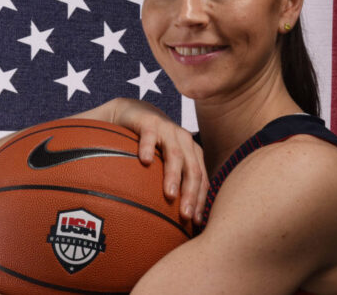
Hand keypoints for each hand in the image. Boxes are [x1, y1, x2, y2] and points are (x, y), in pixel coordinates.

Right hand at [111, 98, 208, 224]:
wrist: (134, 114)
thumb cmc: (152, 145)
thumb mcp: (165, 164)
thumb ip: (172, 184)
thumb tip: (174, 221)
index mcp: (192, 154)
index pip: (202, 180)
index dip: (201, 201)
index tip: (195, 222)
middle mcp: (184, 141)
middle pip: (193, 170)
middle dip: (191, 194)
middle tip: (185, 215)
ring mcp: (168, 130)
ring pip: (175, 154)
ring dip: (173, 175)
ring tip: (169, 194)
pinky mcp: (149, 121)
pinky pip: (150, 135)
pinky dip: (148, 147)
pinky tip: (145, 161)